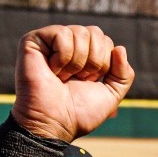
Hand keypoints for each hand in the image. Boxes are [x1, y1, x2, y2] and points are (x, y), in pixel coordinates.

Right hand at [12, 25, 134, 142]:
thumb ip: (124, 74)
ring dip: (77, 63)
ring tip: (62, 77)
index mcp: (84, 54)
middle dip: (93, 61)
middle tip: (76, 79)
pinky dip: (62, 57)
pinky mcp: (33, 40)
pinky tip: (52, 70)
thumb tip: (120, 48)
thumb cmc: (78, 113)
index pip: (105, 40)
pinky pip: (62, 34)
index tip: (88, 82)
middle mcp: (67, 44)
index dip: (103, 63)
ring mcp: (50, 41)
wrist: (53, 123)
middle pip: (95, 32)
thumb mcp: (111, 95)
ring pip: (80, 32)